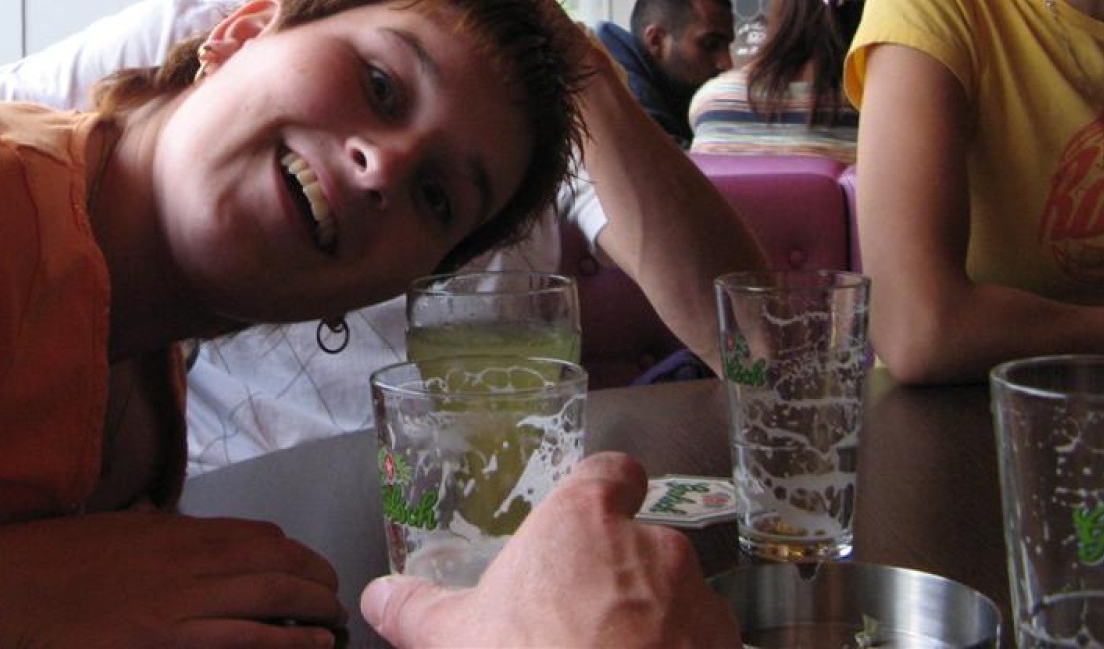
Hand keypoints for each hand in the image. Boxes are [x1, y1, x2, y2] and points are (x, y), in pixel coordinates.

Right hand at [0, 510, 345, 647]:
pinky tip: (313, 644)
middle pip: (275, 563)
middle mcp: (189, 560)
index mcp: (176, 531)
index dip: (294, 552)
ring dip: (313, 609)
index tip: (310, 565)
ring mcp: (182, 602)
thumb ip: (157, 535)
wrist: (12, 587)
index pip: (257, 535)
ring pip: (270, 597)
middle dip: (316, 578)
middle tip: (336, 594)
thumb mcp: (117, 532)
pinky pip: (244, 638)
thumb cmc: (56, 560)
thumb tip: (179, 533)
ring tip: (336, 621)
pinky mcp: (168, 640)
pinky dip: (286, 641)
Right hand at [360, 453, 738, 648]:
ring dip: (656, 622)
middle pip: (641, 544)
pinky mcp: (726, 647)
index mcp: (584, 521)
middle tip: (582, 622)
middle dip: (619, 577)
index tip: (595, 511)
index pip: (613, 472)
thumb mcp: (455, 636)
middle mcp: (651, 545)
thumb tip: (378, 596)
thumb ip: (415, 608)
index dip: (607, 489)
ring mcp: (698, 601)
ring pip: (677, 597)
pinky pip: (705, 643)